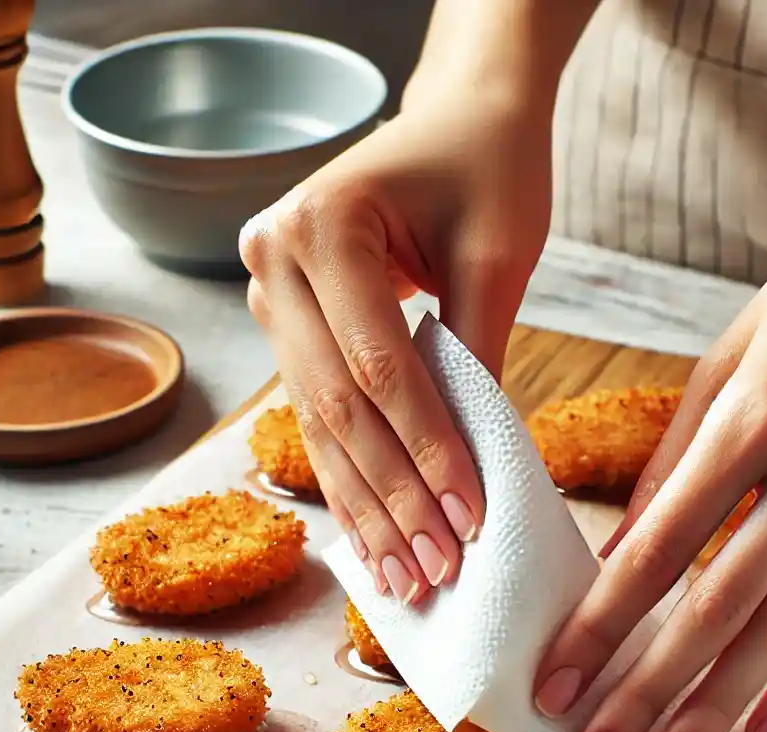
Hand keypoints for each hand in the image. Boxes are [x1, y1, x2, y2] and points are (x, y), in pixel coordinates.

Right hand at [240, 89, 551, 603]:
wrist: (458, 117)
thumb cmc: (486, 167)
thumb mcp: (495, 252)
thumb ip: (475, 354)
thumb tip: (472, 465)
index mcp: (320, 227)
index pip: (378, 367)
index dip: (426, 450)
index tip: (471, 518)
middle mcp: (273, 263)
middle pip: (339, 408)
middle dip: (394, 497)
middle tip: (437, 570)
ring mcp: (270, 297)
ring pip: (320, 427)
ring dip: (368, 509)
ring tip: (406, 578)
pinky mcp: (288, 326)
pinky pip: (318, 418)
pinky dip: (350, 482)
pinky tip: (370, 540)